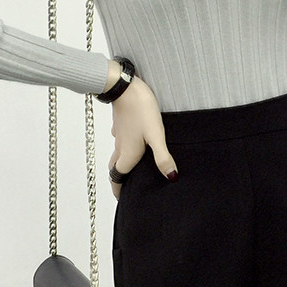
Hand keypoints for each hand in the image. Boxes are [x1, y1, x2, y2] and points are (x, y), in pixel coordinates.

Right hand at [107, 76, 178, 200]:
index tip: (123, 200)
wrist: (124, 86)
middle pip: (115, 168)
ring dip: (122, 164)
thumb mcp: (156, 135)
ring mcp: (119, 134)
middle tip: (128, 188)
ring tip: (133, 169)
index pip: (117, 178)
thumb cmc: (141, 110)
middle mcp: (120, 147)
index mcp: (127, 154)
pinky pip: (121, 140)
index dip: (119, 191)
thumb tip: (171, 177)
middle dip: (120, 180)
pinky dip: (125, 147)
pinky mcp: (121, 123)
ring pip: (117, 154)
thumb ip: (163, 157)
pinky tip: (136, 142)